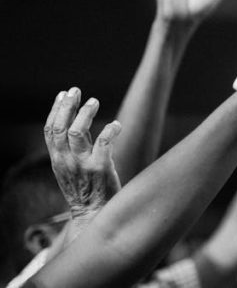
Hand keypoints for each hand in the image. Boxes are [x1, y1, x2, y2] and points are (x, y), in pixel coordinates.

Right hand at [43, 88, 122, 216]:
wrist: (95, 215)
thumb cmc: (87, 189)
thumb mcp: (72, 167)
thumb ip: (74, 146)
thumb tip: (78, 120)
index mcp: (57, 160)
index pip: (50, 130)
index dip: (55, 110)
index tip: (63, 94)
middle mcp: (66, 161)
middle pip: (60, 128)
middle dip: (67, 106)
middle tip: (76, 91)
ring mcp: (82, 165)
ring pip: (77, 132)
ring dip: (85, 114)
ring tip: (94, 101)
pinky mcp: (100, 168)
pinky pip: (104, 143)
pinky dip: (110, 130)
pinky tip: (116, 124)